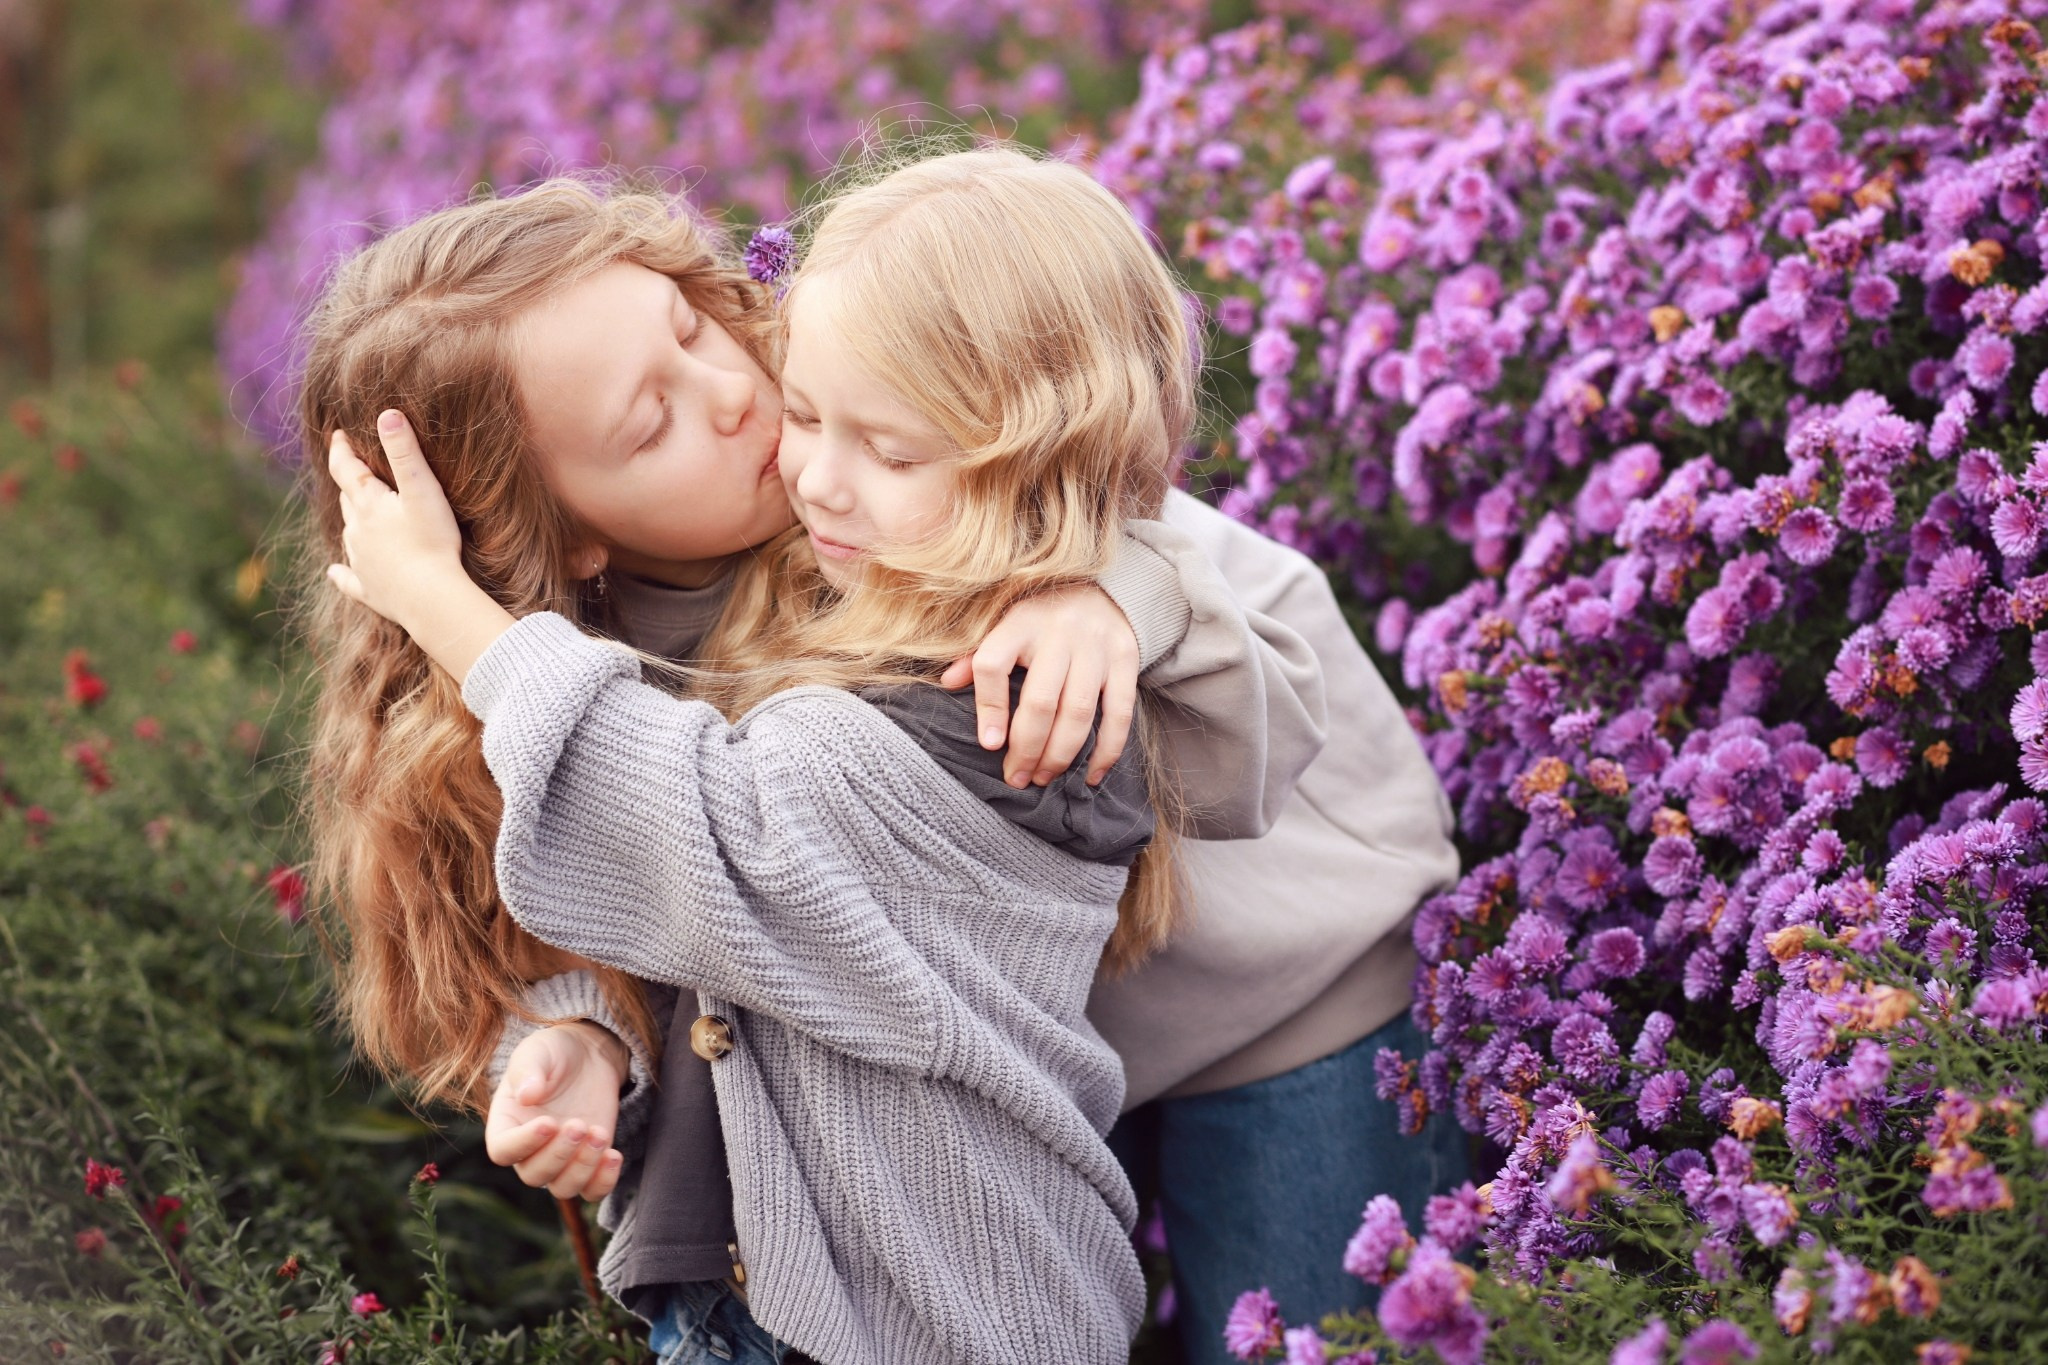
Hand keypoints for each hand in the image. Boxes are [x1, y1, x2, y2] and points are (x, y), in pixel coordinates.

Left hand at [326, 410, 514, 681]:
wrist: (432, 599)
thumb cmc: (432, 542)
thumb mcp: (422, 490)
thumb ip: (404, 452)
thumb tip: (386, 413)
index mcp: (368, 505)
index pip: (346, 469)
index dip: (341, 449)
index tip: (338, 434)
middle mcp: (357, 532)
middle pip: (347, 500)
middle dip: (349, 482)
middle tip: (353, 469)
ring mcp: (361, 562)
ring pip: (349, 534)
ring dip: (352, 521)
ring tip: (358, 512)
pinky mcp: (370, 590)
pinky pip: (348, 579)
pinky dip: (341, 573)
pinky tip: (334, 572)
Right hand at [484, 1022, 627, 1201]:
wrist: (589, 1056)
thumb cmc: (555, 1052)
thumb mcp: (538, 1051)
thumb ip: (529, 1070)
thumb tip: (526, 1095)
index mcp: (505, 1124)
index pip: (503, 1151)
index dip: (523, 1144)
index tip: (548, 1123)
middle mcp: (529, 1149)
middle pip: (534, 1175)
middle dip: (559, 1155)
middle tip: (579, 1125)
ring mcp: (560, 1159)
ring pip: (563, 1188)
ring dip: (583, 1168)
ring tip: (600, 1134)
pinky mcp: (589, 1161)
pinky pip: (592, 1191)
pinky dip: (604, 1182)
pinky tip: (614, 1155)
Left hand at [939, 585, 1137, 787]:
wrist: (1103, 590)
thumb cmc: (1041, 618)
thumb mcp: (1006, 624)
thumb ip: (977, 653)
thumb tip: (949, 682)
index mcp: (1020, 622)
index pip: (993, 665)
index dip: (988, 708)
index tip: (989, 745)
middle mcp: (1059, 632)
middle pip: (1040, 701)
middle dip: (1026, 749)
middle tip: (1017, 778)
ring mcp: (1096, 647)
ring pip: (1078, 713)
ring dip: (1060, 755)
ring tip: (1044, 778)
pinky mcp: (1126, 661)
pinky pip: (1119, 714)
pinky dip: (1106, 750)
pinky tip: (1090, 775)